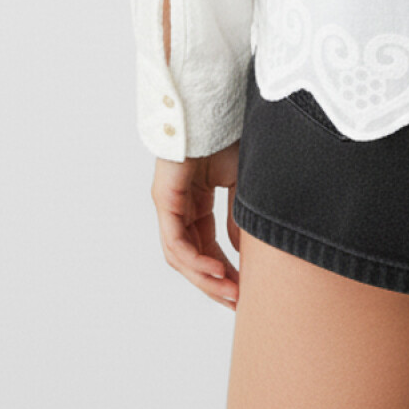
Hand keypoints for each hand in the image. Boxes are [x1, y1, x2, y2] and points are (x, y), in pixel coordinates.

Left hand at [151, 146, 241, 309]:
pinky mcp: (164, 199)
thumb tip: (241, 252)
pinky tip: (217, 271)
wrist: (216, 106)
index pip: (206, 247)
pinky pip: (176, 241)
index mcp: (196, 203)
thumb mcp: (241, 184)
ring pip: (181, 256)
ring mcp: (169, 205)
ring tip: (230, 293)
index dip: (224, 272)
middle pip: (192, 258)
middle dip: (215, 284)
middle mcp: (179, 207)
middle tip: (237, 303)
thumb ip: (238, 218)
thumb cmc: (228, 134)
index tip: (244, 291)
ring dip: (206, 279)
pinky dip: (195, 260)